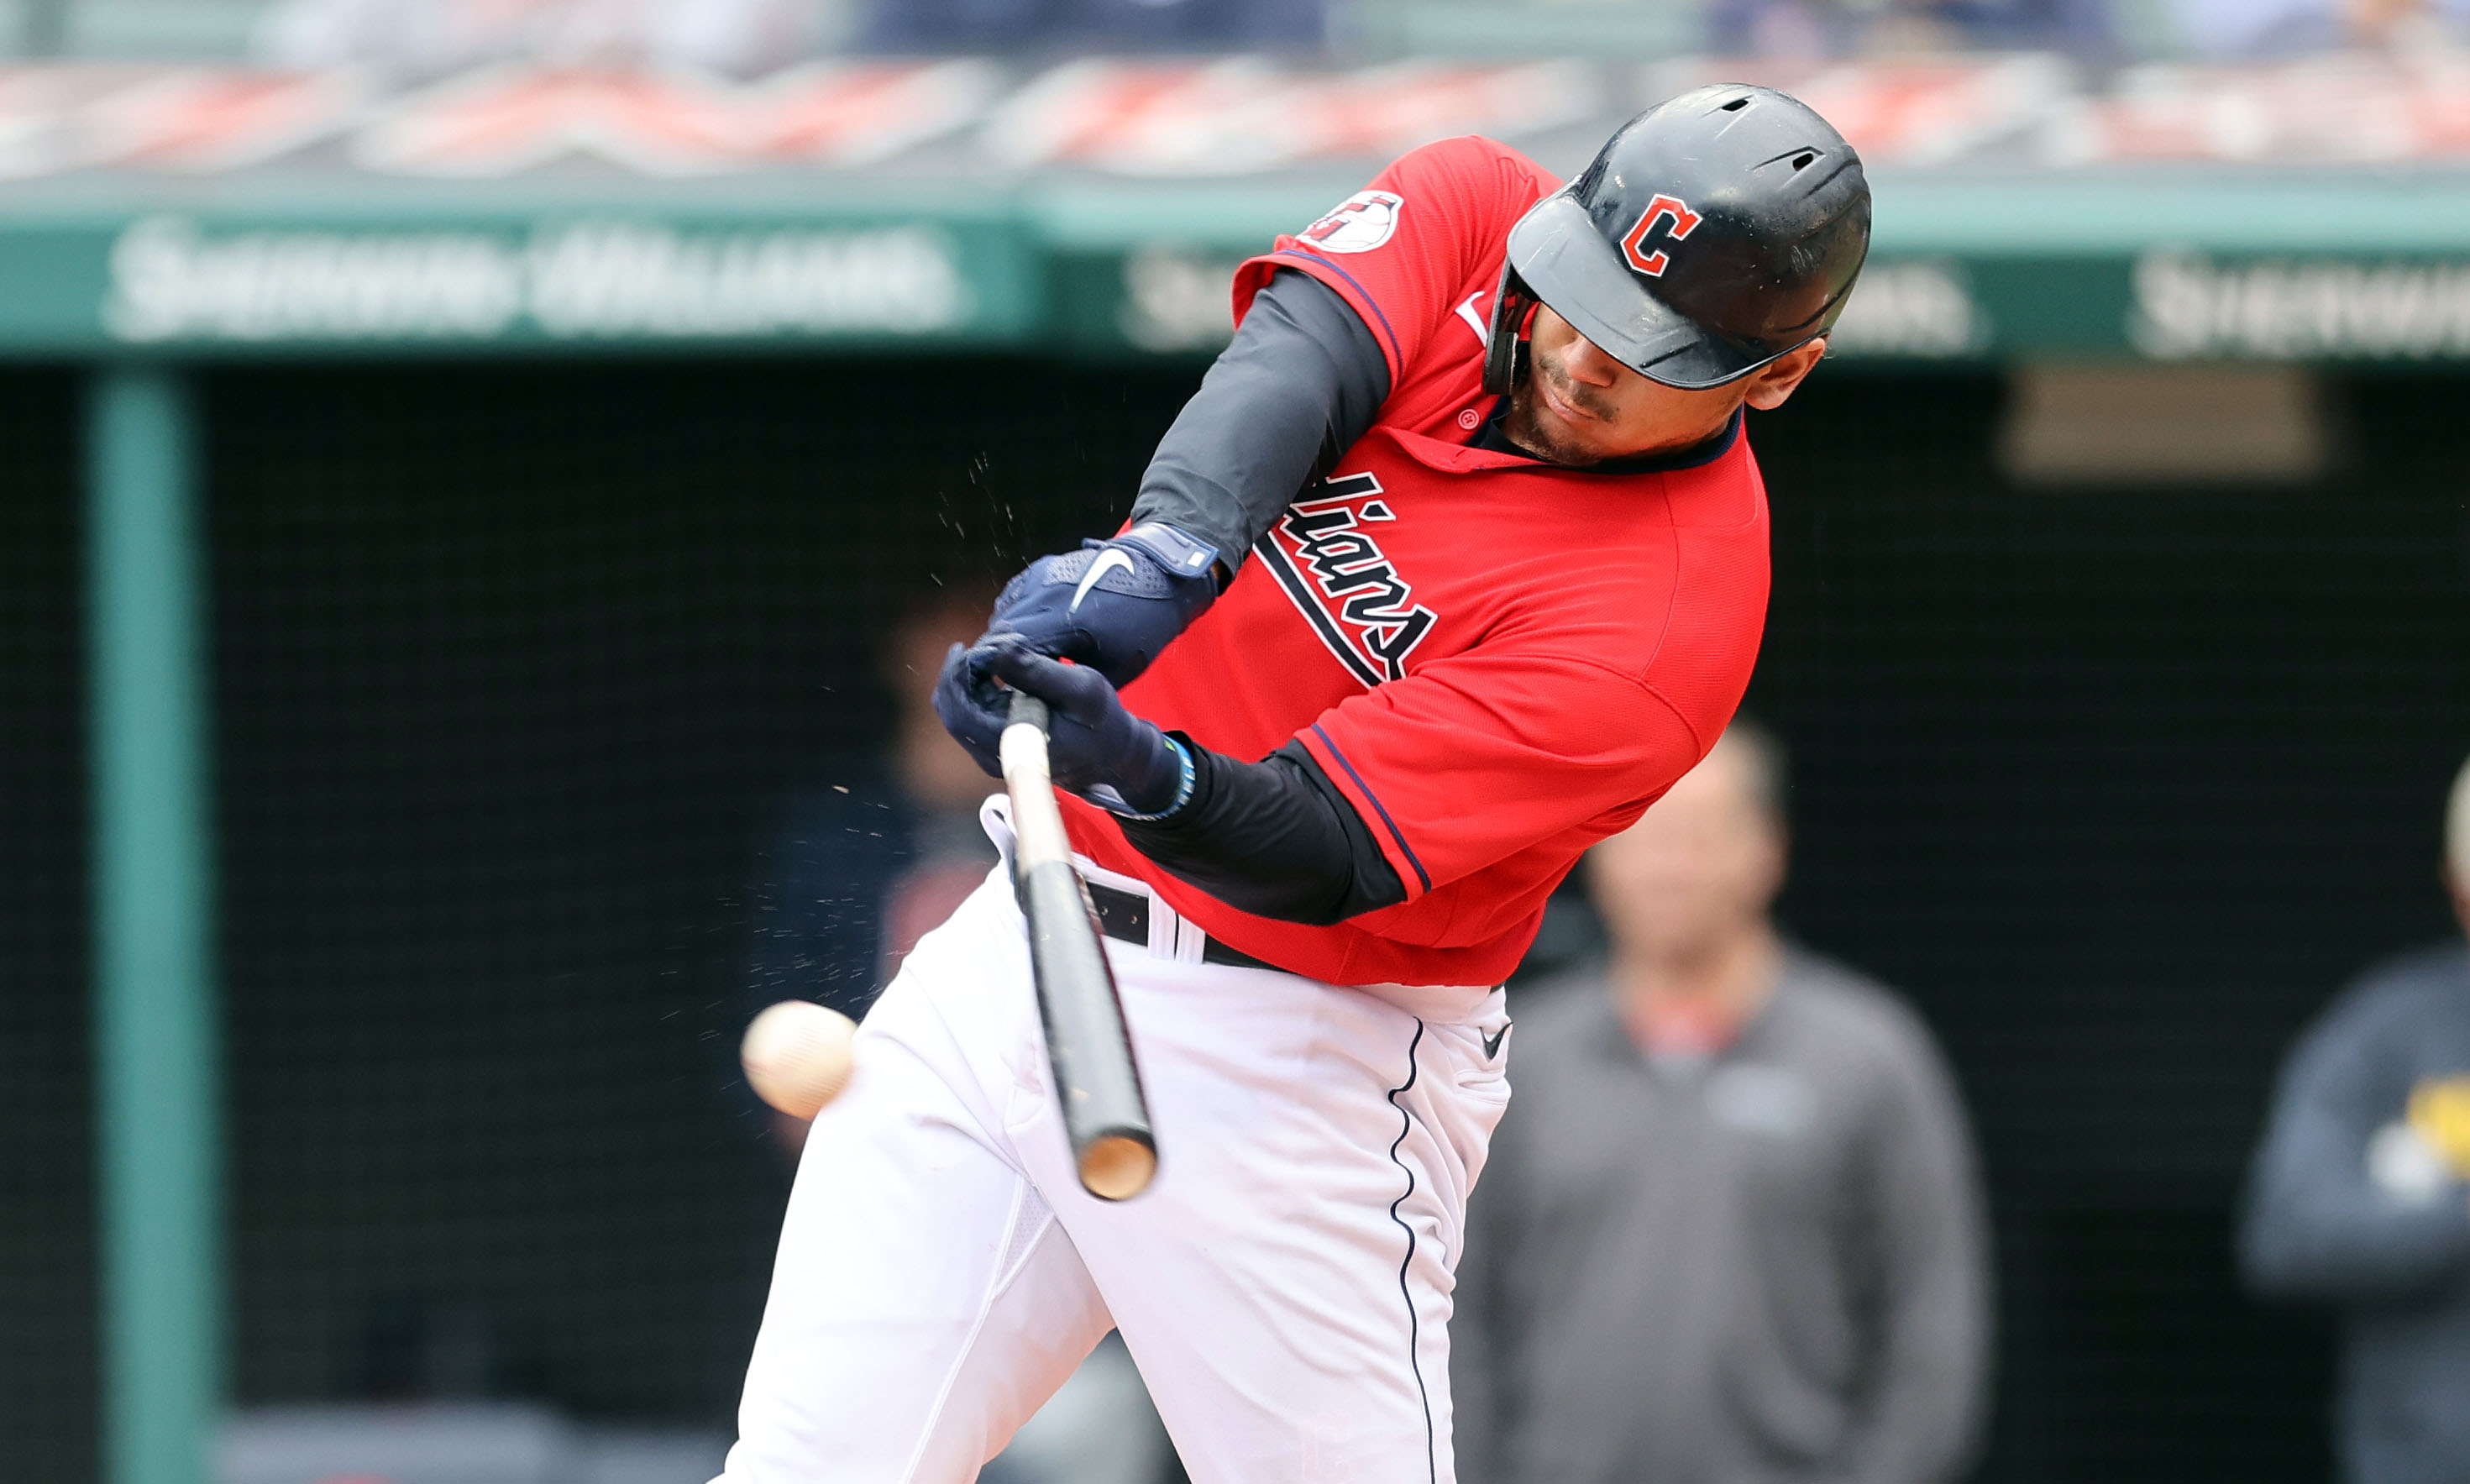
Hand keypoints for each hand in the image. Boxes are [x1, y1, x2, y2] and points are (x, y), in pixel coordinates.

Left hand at [932, 638, 1189, 817]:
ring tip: (992, 653)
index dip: (954, 676)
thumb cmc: (1102, 722)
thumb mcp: (1080, 689)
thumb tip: (1000, 648)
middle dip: (957, 674)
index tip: (967, 647)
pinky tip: (998, 668)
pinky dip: (977, 687)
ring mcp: (995, 752)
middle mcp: (995, 755)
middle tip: (974, 645)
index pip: (959, 711)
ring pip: (959, 711)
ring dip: (967, 679)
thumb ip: (1038, 672)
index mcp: (1011, 745)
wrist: (1114, 754)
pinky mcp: (999, 744)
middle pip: (951, 710)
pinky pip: (973, 713)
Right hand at [987, 523, 1219, 687]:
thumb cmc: (1141, 629)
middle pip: (1000, 630)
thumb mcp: (1111, 669)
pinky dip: (1014, 619)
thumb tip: (1034, 699)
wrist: (1158, 576)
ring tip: (1012, 664)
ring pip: (1005, 613)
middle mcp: (1047, 592)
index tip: (992, 693)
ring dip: (1004, 638)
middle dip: (996, 659)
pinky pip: (1014, 598)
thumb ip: (1070, 681)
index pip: (1010, 648)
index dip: (997, 672)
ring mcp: (1042, 575)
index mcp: (1065, 619)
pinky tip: (1026, 637)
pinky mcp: (1042, 568)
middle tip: (998, 685)